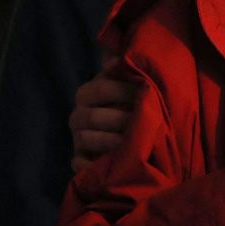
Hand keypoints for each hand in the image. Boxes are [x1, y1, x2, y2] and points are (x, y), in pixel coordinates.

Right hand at [69, 56, 142, 171]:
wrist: (128, 132)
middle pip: (92, 116)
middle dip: (121, 119)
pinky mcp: (80, 161)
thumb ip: (122, 70)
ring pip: (85, 139)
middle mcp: (77, 116)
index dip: (123, 90)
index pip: (100, 88)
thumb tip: (115, 58)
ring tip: (134, 144)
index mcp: (86, 94)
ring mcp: (77, 139)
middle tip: (145, 122)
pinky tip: (112, 167)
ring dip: (110, 142)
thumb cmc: (129, 103)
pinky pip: (79, 165)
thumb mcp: (127, 84)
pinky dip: (92, 166)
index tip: (147, 91)